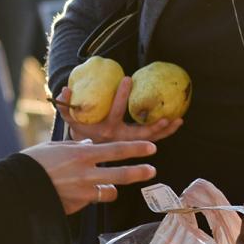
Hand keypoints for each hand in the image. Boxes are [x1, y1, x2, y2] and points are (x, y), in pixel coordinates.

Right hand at [22, 138, 157, 213]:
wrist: (17, 188)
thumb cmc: (33, 162)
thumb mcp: (55, 147)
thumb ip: (76, 146)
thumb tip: (90, 145)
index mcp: (81, 155)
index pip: (116, 150)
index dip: (136, 149)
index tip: (152, 148)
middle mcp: (86, 174)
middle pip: (122, 174)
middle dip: (140, 172)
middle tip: (152, 170)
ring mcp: (82, 193)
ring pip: (110, 192)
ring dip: (112, 188)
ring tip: (108, 184)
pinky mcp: (77, 206)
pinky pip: (91, 200)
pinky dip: (89, 196)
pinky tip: (76, 192)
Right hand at [56, 78, 182, 143]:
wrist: (72, 163)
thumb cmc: (73, 137)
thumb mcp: (68, 121)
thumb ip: (65, 106)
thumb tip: (66, 89)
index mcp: (104, 130)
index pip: (114, 111)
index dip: (121, 96)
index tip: (127, 80)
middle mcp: (117, 139)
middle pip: (139, 132)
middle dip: (154, 124)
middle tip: (167, 115)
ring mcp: (127, 145)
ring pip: (150, 139)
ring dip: (164, 131)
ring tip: (178, 120)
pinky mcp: (133, 147)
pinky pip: (152, 141)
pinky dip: (164, 134)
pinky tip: (175, 125)